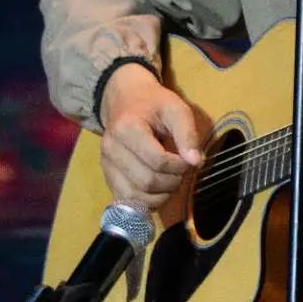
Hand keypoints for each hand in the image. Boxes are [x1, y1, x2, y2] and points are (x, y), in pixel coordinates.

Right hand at [99, 65, 203, 209]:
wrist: (126, 100)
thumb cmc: (154, 104)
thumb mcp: (176, 109)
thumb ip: (187, 133)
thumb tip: (196, 162)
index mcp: (127, 129)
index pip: (158, 161)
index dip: (179, 166)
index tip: (189, 160)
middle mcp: (111, 149)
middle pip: (146, 181)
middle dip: (171, 182)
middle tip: (182, 171)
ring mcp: (106, 165)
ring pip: (134, 196)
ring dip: (159, 195)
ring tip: (171, 180)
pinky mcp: (106, 176)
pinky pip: (125, 200)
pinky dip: (145, 202)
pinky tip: (158, 190)